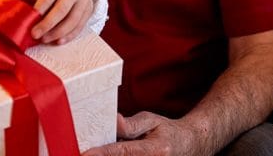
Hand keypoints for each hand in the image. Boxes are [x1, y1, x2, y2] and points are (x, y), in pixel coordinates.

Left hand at [17, 0, 91, 44]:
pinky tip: (58, 41)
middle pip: (61, 10)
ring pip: (72, 20)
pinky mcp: (88, 12)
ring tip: (44, 39)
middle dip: (47, 24)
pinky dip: (68, 36)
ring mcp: (83, 2)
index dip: (41, 7)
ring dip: (57, 33)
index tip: (30, 19)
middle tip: (35, 34)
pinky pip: (79, 27)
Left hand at [82, 112, 201, 155]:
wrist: (188, 147)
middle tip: (85, 151)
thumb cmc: (167, 133)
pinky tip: (115, 152)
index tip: (84, 154)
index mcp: (155, 151)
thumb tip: (113, 122)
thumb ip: (130, 125)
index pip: (122, 152)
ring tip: (105, 149)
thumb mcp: (151, 121)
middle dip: (102, 155)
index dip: (101, 154)